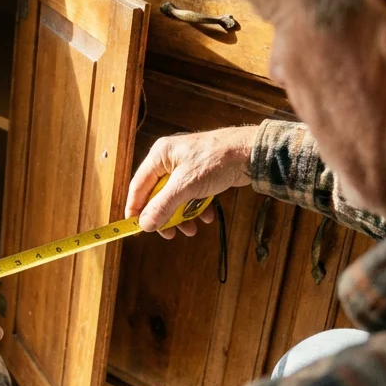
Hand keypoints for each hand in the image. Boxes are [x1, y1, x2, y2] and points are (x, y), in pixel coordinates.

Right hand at [126, 125, 257, 238]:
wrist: (251, 152)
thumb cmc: (216, 161)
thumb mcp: (185, 187)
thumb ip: (162, 206)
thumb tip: (144, 225)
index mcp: (159, 156)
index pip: (138, 186)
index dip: (135, 208)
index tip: (134, 227)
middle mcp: (169, 159)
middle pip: (157, 194)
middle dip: (164, 215)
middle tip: (168, 233)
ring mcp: (186, 166)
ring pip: (176, 197)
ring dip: (182, 215)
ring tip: (191, 229)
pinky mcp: (201, 173)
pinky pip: (191, 194)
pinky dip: (197, 207)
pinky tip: (207, 216)